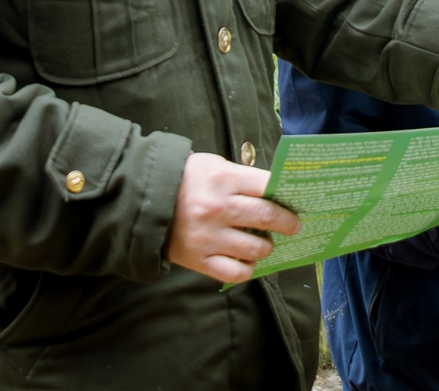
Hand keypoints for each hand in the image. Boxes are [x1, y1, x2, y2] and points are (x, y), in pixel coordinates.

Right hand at [165, 152, 300, 283]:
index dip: (286, 195)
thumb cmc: (186, 180)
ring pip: (256, 249)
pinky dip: (247, 268)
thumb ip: (242, 178)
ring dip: (267, 247)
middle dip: (288, 223)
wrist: (143, 200)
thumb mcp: (214, 166)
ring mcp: (208, 236)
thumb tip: (276, 193)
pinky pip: (235, 272)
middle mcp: (217, 208)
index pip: (267, 186)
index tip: (295, 203)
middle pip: (267, 217)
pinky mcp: (198, 260)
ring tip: (264, 242)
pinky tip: (247, 260)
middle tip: (293, 226)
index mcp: (222, 179)